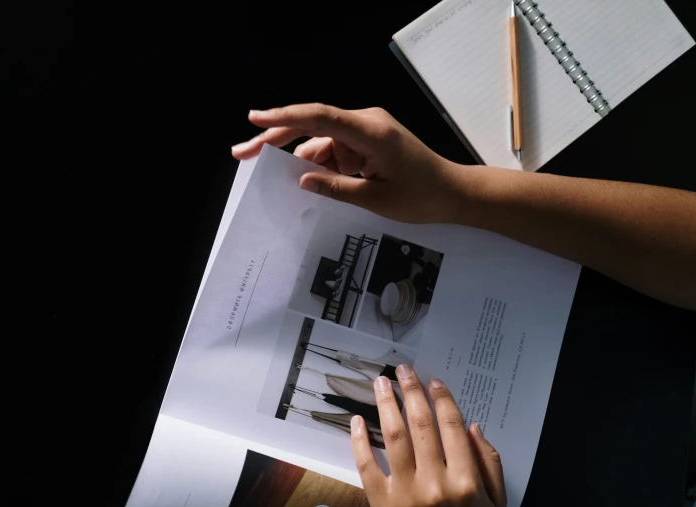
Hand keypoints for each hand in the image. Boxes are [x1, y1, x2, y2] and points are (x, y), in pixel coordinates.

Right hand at [231, 103, 476, 223]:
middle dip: (275, 138)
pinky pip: (333, 150)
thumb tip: (302, 180)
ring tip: (272, 176)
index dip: (284, 117)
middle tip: (242, 152)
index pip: (319, 117)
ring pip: (319, 141)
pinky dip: (318, 164)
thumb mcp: (376, 199)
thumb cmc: (422, 196)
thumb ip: (337, 188)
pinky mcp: (365, 142)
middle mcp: (364, 123)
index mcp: (370, 132)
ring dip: (298, 159)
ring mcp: (364, 131)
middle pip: (311, 125)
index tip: (254, 120)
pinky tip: (306, 182)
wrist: (453, 192)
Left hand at [351, 365, 505, 506]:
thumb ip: (489, 464)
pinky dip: (359, 440)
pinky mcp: (382, 504)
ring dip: (386, 405)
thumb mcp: (495, 504)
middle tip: (403, 371)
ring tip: (380, 384)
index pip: (451, 427)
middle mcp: (435, 484)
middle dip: (411, 392)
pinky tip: (357, 420)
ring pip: (394, 437)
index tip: (434, 381)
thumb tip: (471, 426)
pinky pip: (366, 465)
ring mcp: (406, 493)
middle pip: (421, 425)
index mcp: (465, 481)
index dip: (442, 399)